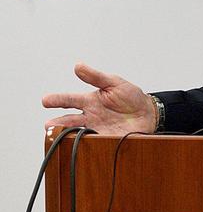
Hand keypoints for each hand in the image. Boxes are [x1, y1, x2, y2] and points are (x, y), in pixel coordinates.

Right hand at [42, 63, 157, 136]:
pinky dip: (88, 145)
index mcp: (89, 101)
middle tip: (48, 125)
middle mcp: (89, 117)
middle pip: (69, 121)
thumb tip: (78, 66)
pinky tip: (83, 145)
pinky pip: (95, 144)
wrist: (148, 113)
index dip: (57, 100)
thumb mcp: (114, 83)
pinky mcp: (107, 140)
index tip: (45, 100)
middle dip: (58, 124)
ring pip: (78, 134)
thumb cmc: (130, 97)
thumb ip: (96, 77)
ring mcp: (97, 129)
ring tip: (62, 136)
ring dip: (69, 136)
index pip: (69, 100)